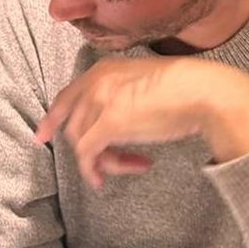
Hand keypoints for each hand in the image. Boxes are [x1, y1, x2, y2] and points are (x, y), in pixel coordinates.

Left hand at [35, 57, 248, 188]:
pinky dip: (95, 169)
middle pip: (74, 125)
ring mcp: (100, 101)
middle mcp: (95, 82)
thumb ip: (118, 98)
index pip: (66, 97)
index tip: (42, 137)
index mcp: (102, 70)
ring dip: (105, 160)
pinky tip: (109, 177)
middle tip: (122, 163)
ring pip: (82, 142)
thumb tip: (107, 129)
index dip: (52, 119)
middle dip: (94, 149)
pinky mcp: (109, 122)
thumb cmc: (185, 91)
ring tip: (133, 164)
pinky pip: (88, 154)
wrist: (206, 93)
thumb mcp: (141, 86)